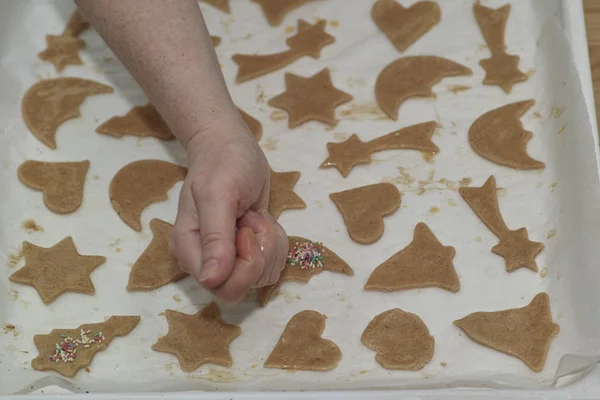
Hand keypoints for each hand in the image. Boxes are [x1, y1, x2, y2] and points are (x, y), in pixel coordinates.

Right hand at [169, 119, 287, 301]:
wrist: (229, 146)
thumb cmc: (222, 163)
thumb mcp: (218, 194)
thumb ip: (215, 237)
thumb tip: (210, 280)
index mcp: (189, 250)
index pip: (222, 287)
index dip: (245, 263)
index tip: (245, 228)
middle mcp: (206, 260)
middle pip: (243, 287)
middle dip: (260, 254)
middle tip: (254, 221)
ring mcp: (228, 258)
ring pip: (262, 277)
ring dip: (270, 245)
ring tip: (255, 216)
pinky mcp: (248, 252)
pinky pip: (272, 265)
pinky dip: (276, 243)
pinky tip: (262, 219)